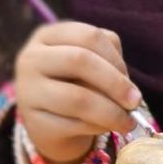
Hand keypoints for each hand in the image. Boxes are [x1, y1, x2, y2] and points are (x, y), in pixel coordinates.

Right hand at [15, 23, 139, 163]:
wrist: (52, 124)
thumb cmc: (79, 85)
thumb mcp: (93, 66)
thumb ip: (109, 65)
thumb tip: (129, 91)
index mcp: (48, 36)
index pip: (88, 36)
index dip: (115, 58)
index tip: (130, 79)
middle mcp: (31, 58)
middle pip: (80, 60)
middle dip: (115, 83)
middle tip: (135, 101)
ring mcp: (28, 90)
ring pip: (77, 97)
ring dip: (111, 112)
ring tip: (127, 121)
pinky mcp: (32, 121)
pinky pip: (73, 124)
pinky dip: (98, 127)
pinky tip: (106, 128)